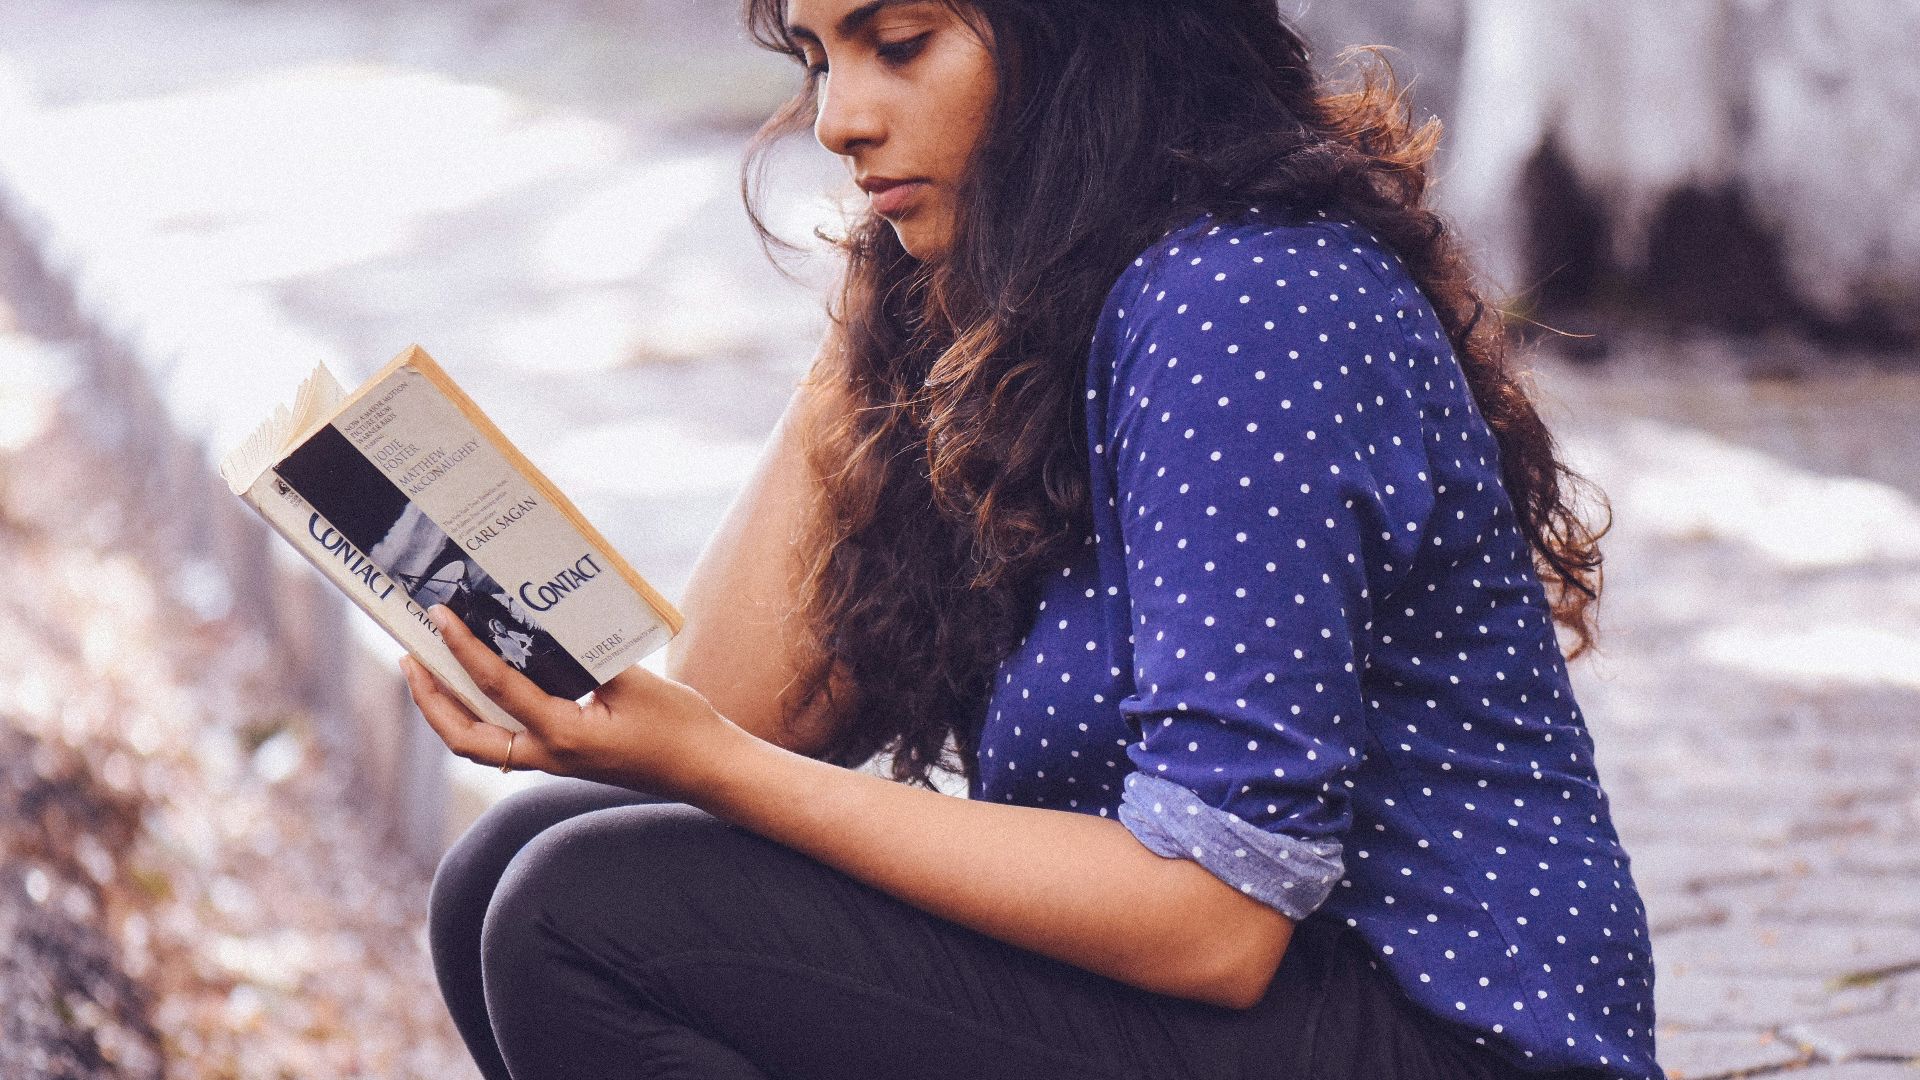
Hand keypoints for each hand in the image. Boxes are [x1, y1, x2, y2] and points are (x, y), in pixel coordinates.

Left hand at [401, 605, 738, 801]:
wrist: (706, 770)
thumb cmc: (681, 727)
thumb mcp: (637, 681)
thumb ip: (587, 657)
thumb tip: (544, 629)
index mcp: (566, 734)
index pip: (497, 688)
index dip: (463, 649)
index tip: (440, 618)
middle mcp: (550, 755)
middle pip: (465, 737)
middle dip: (430, 699)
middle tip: (410, 657)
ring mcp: (553, 762)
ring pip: (480, 744)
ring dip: (447, 710)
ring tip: (428, 672)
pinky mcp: (563, 759)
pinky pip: (505, 741)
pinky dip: (480, 716)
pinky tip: (478, 690)